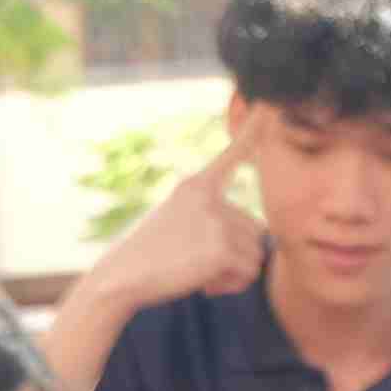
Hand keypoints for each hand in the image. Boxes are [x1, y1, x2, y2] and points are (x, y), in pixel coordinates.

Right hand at [89, 138, 269, 316]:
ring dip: (234, 271)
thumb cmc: (148, 255)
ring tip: (200, 272)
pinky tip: (203, 283)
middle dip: (236, 253)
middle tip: (200, 262)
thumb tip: (257, 236)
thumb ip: (213, 218)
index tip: (268, 105)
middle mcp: (209, 197)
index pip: (232, 155)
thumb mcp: (177, 221)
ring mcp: (216, 220)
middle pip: (254, 228)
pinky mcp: (221, 247)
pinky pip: (249, 271)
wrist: (121, 276)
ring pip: (255, 252)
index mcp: (196, 185)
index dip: (253, 130)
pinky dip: (231, 284)